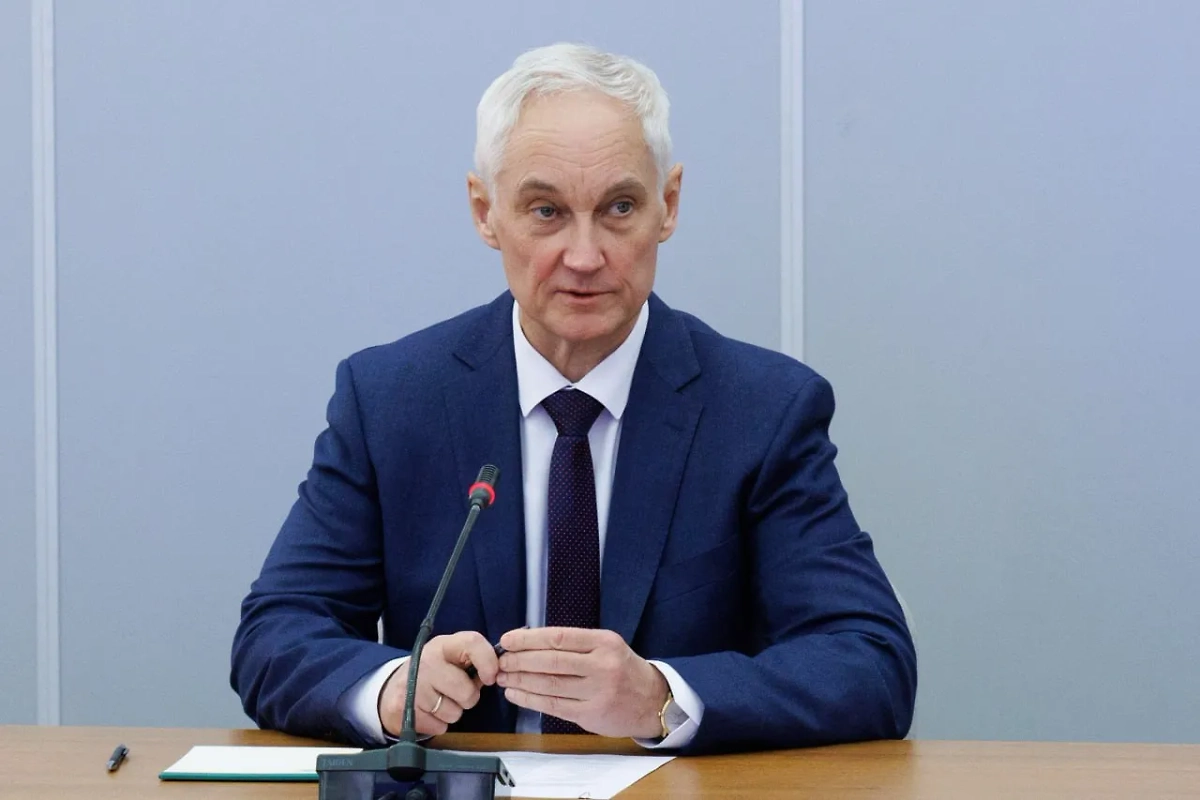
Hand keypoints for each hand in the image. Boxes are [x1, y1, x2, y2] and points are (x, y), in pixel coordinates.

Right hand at [378, 631, 500, 737]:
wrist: (393, 689)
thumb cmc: (434, 674)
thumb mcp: (451, 659)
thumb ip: (473, 662)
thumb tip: (496, 673)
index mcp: (443, 645)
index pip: (472, 642)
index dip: (488, 661)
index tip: (491, 677)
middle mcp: (426, 662)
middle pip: (466, 691)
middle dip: (468, 697)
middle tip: (457, 693)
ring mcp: (413, 686)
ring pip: (453, 713)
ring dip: (452, 712)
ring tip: (439, 701)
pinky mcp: (403, 709)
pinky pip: (439, 726)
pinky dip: (438, 723)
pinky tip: (428, 712)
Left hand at [496, 627, 667, 737]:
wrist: (653, 701)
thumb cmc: (623, 670)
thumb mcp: (608, 646)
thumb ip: (575, 645)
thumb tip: (530, 643)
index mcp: (604, 642)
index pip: (559, 637)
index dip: (529, 639)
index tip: (508, 640)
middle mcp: (602, 665)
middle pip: (551, 661)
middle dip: (520, 661)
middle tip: (500, 661)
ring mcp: (597, 691)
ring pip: (549, 684)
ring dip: (520, 681)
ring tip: (502, 677)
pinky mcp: (591, 714)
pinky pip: (554, 705)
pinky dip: (531, 700)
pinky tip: (516, 694)